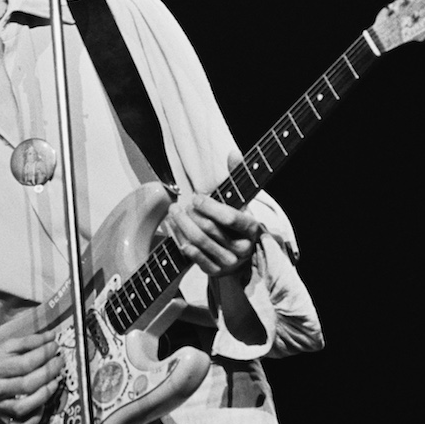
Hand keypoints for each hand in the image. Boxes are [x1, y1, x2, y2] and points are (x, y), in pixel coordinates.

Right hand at [0, 330, 63, 423]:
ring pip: (24, 406)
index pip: (24, 363)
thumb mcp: (3, 348)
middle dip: (49, 372)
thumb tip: (51, 336)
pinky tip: (42, 403)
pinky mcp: (2, 421)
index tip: (55, 347)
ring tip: (55, 381)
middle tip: (59, 362)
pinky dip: (34, 418)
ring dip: (45, 394)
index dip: (44, 355)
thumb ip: (28, 342)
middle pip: (27, 384)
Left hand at [165, 153, 265, 277]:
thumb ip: (237, 175)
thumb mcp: (240, 198)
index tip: (196, 197)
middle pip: (210, 229)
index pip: (231, 218)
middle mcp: (243, 249)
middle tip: (179, 203)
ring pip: (199, 241)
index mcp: (252, 228)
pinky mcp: (214, 271)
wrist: (239, 251)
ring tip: (173, 211)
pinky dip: (180, 239)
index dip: (211, 207)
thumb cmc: (236, 219)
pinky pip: (193, 256)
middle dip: (191, 214)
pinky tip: (173, 227)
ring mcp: (229, 262)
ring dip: (182, 225)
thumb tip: (233, 152)